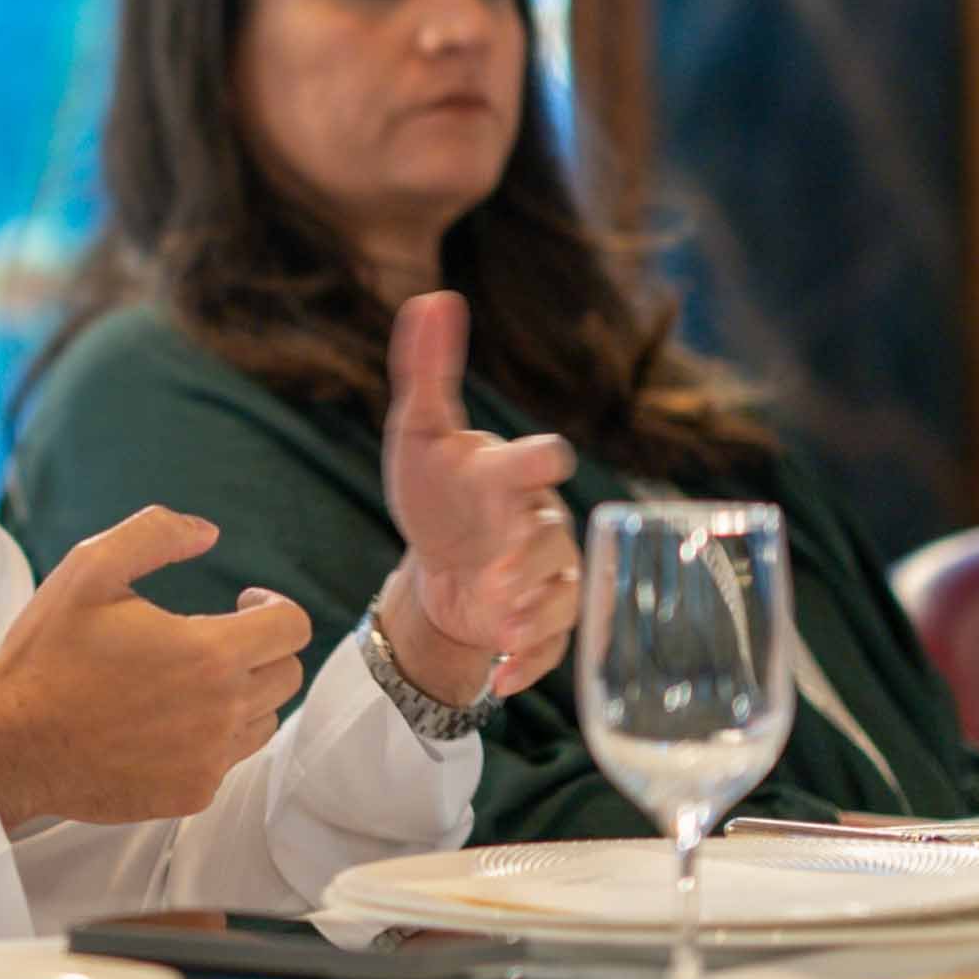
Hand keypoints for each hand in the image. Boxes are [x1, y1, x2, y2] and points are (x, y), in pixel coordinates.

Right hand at [0, 508, 313, 825]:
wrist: (10, 745)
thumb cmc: (47, 654)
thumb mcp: (89, 570)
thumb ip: (156, 534)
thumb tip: (209, 532)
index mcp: (209, 654)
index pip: (292, 627)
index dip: (274, 604)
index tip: (243, 600)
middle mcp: (222, 713)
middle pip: (287, 674)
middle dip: (261, 648)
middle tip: (213, 638)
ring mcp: (209, 760)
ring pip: (264, 720)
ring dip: (242, 694)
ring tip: (190, 681)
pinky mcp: (192, 794)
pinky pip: (227, 760)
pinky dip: (210, 739)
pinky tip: (163, 722)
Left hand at [376, 291, 578, 703]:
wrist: (438, 555)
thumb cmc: (437, 488)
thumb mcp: (419, 433)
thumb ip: (426, 371)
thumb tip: (433, 297)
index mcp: (510, 474)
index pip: (540, 460)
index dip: (541, 458)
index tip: (542, 459)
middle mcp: (537, 522)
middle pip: (551, 537)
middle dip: (528, 556)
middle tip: (497, 576)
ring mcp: (544, 576)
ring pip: (560, 595)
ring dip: (533, 614)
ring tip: (499, 625)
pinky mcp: (537, 623)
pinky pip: (551, 648)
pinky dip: (527, 666)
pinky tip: (498, 680)